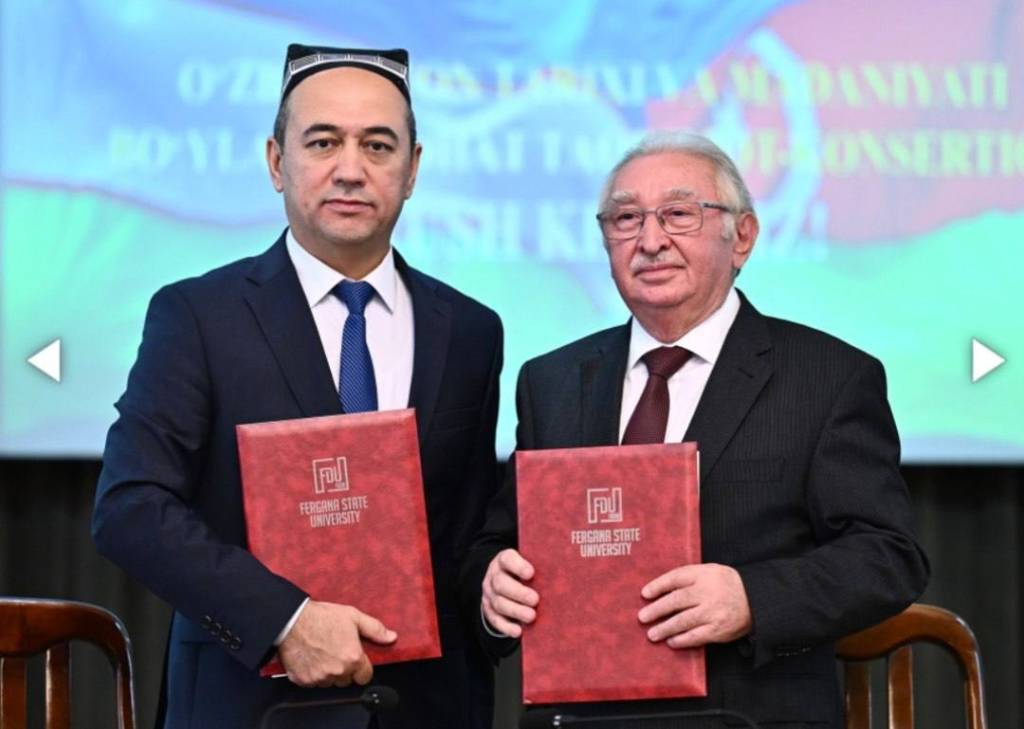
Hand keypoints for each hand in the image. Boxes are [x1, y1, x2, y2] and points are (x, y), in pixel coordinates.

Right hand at [277, 600, 395, 687]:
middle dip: (345, 669)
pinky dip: (313, 673)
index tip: (356, 660)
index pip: (365, 677)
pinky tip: (312, 657)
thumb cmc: (321, 617)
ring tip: (323, 652)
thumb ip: (375, 629)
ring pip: (330, 682)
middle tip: (337, 651)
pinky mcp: (303, 680)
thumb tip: (391, 637)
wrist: (291, 620)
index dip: (362, 668)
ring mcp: (319, 678)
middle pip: (347, 680)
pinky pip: (313, 682)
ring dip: (329, 672)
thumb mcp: (353, 616)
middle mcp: (337, 671)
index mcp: (352, 658)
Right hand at [481, 548, 538, 637]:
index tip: (531, 573)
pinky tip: (518, 631)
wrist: (505, 580)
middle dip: (519, 593)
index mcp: (504, 560)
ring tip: (531, 616)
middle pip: (501, 583)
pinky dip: (506, 627)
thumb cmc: (525, 573)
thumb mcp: (530, 564)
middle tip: (535, 600)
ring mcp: (489, 593)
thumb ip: (541, 568)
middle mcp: (494, 575)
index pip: (507, 559)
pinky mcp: (488, 609)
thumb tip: (566, 574)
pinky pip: (495, 619)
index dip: (518, 566)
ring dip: (515, 611)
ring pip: (498, 603)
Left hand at [638, 563, 751, 647]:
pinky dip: (681, 640)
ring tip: (652, 634)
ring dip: (665, 628)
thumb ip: (688, 577)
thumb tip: (660, 589)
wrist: (756, 599)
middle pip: (676, 600)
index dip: (658, 586)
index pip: (675, 578)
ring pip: (683, 621)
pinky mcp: (718, 630)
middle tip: (642, 617)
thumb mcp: (710, 571)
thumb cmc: (726, 584)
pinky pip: (696, 636)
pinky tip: (671, 641)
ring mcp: (713, 612)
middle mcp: (707, 593)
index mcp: (703, 575)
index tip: (644, 594)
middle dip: (656, 609)